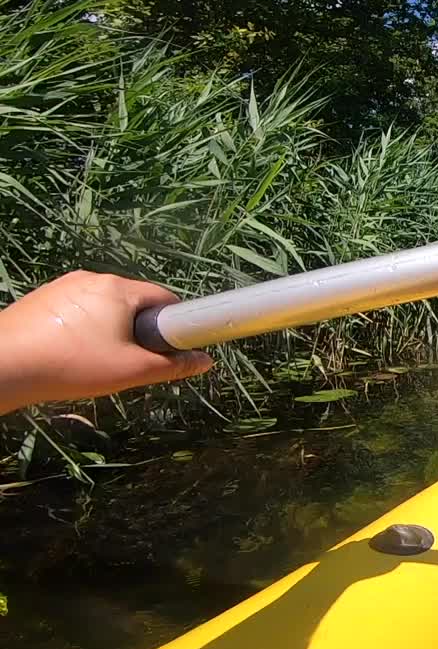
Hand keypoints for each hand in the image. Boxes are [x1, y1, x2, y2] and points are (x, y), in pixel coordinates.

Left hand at [0, 271, 212, 412]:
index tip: (166, 349)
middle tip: (129, 361)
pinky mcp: (42, 298)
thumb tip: (205, 361)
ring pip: (104, 307)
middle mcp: (93, 277)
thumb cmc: (72, 365)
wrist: (3, 365)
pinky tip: (70, 354)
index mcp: (119, 288)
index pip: (164, 299)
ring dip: (110, 330)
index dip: (172, 325)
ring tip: (95, 361)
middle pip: (133, 302)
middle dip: (138, 329)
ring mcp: (64, 285)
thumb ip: (173, 366)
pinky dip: (82, 330)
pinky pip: (78, 310)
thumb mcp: (131, 371)